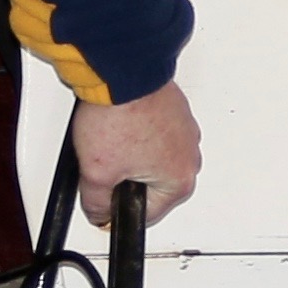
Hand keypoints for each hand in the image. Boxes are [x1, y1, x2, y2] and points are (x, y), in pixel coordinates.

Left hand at [72, 82, 203, 225]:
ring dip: (133, 155)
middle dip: (127, 180)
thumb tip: (98, 211)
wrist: (123, 72)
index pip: (146, 215)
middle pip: (153, 186)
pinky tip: (119, 125)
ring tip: (110, 141)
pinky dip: (138, 132)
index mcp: (180, 180)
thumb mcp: (96, 173)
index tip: (104, 201)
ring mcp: (186, 130)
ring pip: (154, 157)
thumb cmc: (120, 116)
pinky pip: (156, 132)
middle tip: (104, 165)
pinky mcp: (176, 110)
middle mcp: (190, 156)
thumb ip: (96, 203)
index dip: (117, 211)